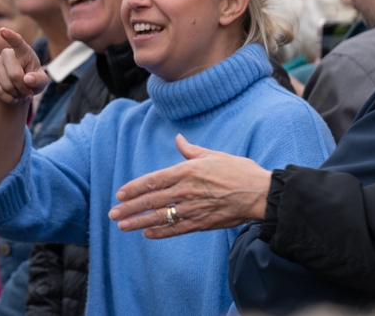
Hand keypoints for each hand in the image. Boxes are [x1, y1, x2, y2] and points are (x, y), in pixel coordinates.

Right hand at [0, 28, 49, 103]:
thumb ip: (39, 79)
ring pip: (5, 84)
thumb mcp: (42, 81)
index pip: (17, 42)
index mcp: (23, 51)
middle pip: (14, 74)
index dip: (11, 36)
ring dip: (16, 94)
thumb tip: (27, 79)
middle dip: (23, 88)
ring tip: (20, 94)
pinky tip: (12, 97)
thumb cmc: (33, 81)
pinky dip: (7, 98)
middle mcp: (6, 54)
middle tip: (29, 94)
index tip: (2, 31)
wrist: (18, 90)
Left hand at [107, 135, 271, 238]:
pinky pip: (177, 229)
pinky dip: (161, 232)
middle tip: (113, 214)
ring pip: (160, 216)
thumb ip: (191, 150)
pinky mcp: (202, 223)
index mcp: (186, 171)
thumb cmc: (239, 171)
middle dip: (129, 207)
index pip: (153, 180)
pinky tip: (147, 234)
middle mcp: (185, 190)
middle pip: (151, 200)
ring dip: (139, 222)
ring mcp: (193, 208)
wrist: (261, 194)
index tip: (120, 194)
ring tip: (123, 226)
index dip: (134, 188)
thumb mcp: (213, 155)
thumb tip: (179, 139)